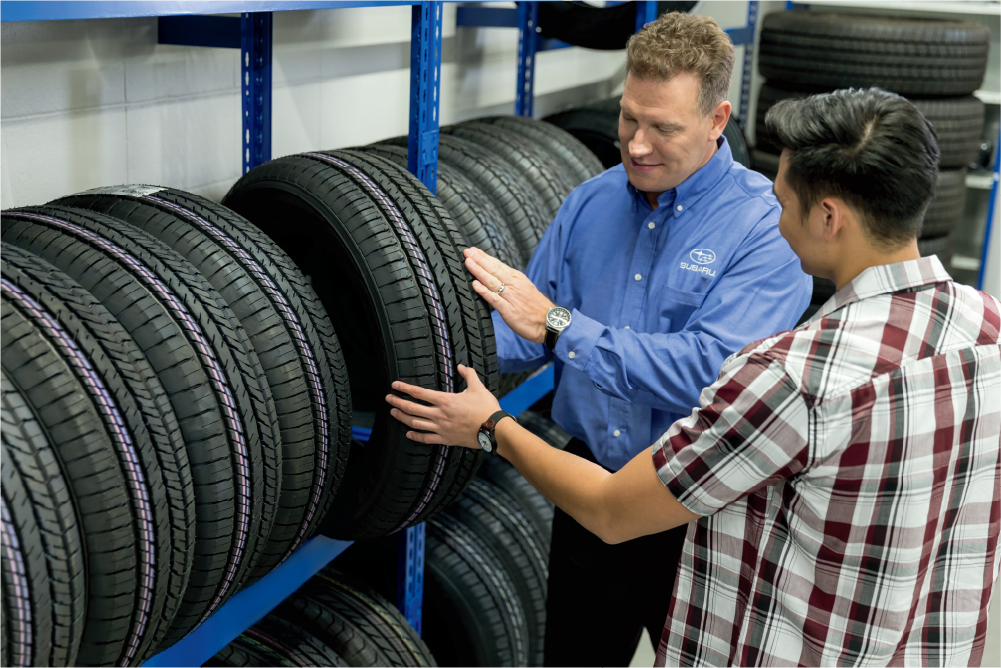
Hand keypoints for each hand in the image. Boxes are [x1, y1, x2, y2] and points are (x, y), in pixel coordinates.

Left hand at [386, 365, 500, 447]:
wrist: (494, 429)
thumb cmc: (486, 408)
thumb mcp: (478, 387)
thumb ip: (468, 374)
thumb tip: (461, 366)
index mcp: (445, 400)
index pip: (419, 393)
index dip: (405, 388)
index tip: (394, 385)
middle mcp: (439, 414)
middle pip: (412, 408)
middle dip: (397, 402)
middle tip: (388, 399)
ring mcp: (441, 428)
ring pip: (415, 423)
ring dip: (402, 418)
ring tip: (393, 413)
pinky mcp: (446, 439)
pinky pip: (426, 438)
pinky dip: (415, 436)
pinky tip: (408, 434)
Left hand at [464, 247, 554, 343]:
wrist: (550, 322)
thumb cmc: (536, 307)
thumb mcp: (525, 288)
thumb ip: (510, 282)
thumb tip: (495, 276)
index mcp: (517, 279)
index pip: (498, 265)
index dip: (484, 257)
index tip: (473, 250)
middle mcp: (514, 285)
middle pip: (494, 270)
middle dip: (479, 260)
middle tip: (467, 252)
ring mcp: (511, 297)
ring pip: (492, 281)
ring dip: (479, 271)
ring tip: (468, 263)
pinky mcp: (509, 310)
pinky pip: (494, 299)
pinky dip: (484, 291)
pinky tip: (475, 285)